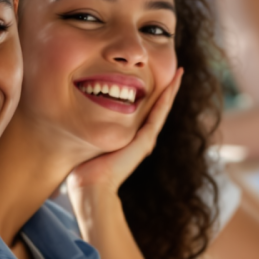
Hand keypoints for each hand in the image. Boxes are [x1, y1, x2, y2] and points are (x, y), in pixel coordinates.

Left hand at [67, 69, 182, 223]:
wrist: (91, 187)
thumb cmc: (86, 170)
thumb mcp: (92, 144)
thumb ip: (92, 135)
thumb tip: (78, 126)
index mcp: (131, 138)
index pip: (146, 111)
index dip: (154, 94)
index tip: (159, 78)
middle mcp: (142, 137)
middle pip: (158, 107)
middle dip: (167, 89)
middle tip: (178, 71)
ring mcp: (146, 139)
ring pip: (162, 108)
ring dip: (172, 90)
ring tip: (180, 73)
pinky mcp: (145, 140)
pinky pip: (158, 113)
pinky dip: (166, 98)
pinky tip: (172, 85)